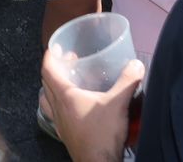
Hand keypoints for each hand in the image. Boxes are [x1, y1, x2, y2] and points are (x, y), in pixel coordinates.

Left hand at [40, 45, 143, 161]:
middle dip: (53, 70)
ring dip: (52, 89)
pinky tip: (72, 109)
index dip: (49, 57)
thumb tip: (136, 64)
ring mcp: (59, 123)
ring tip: (66, 84)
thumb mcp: (118, 103)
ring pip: (47, 101)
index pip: (48, 71)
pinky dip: (58, 107)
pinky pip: (55, 116)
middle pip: (46, 84)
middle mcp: (57, 108)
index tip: (54, 48)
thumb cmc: (103, 134)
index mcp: (65, 96)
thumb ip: (127, 81)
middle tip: (66, 63)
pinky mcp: (65, 135)